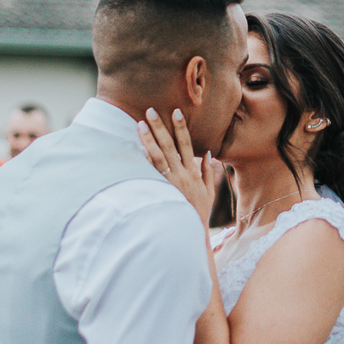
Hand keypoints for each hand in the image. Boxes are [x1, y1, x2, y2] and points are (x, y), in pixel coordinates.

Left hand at [138, 107, 218, 226]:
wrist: (189, 232)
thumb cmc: (198, 213)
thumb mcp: (208, 193)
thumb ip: (208, 172)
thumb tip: (207, 153)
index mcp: (193, 173)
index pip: (187, 144)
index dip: (181, 127)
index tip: (175, 112)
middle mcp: (181, 174)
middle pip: (169, 145)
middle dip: (160, 127)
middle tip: (150, 110)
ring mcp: (169, 183)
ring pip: (157, 156)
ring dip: (148, 139)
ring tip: (140, 124)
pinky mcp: (160, 191)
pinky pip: (150, 172)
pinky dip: (143, 160)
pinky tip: (135, 148)